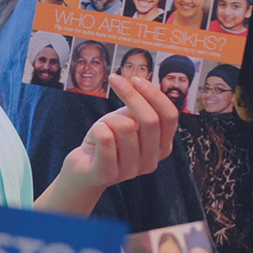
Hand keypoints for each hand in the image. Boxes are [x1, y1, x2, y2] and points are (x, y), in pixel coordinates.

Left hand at [35, 74, 178, 214]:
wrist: (83, 168)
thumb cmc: (108, 140)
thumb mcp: (126, 119)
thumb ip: (138, 106)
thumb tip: (139, 82)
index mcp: (162, 146)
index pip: (169, 116)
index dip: (154, 94)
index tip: (135, 78)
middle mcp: (151, 161)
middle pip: (150, 120)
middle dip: (130, 95)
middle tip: (114, 80)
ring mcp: (131, 171)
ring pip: (124, 127)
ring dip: (108, 120)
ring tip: (103, 130)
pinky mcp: (109, 174)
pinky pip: (105, 138)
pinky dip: (97, 129)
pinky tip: (94, 138)